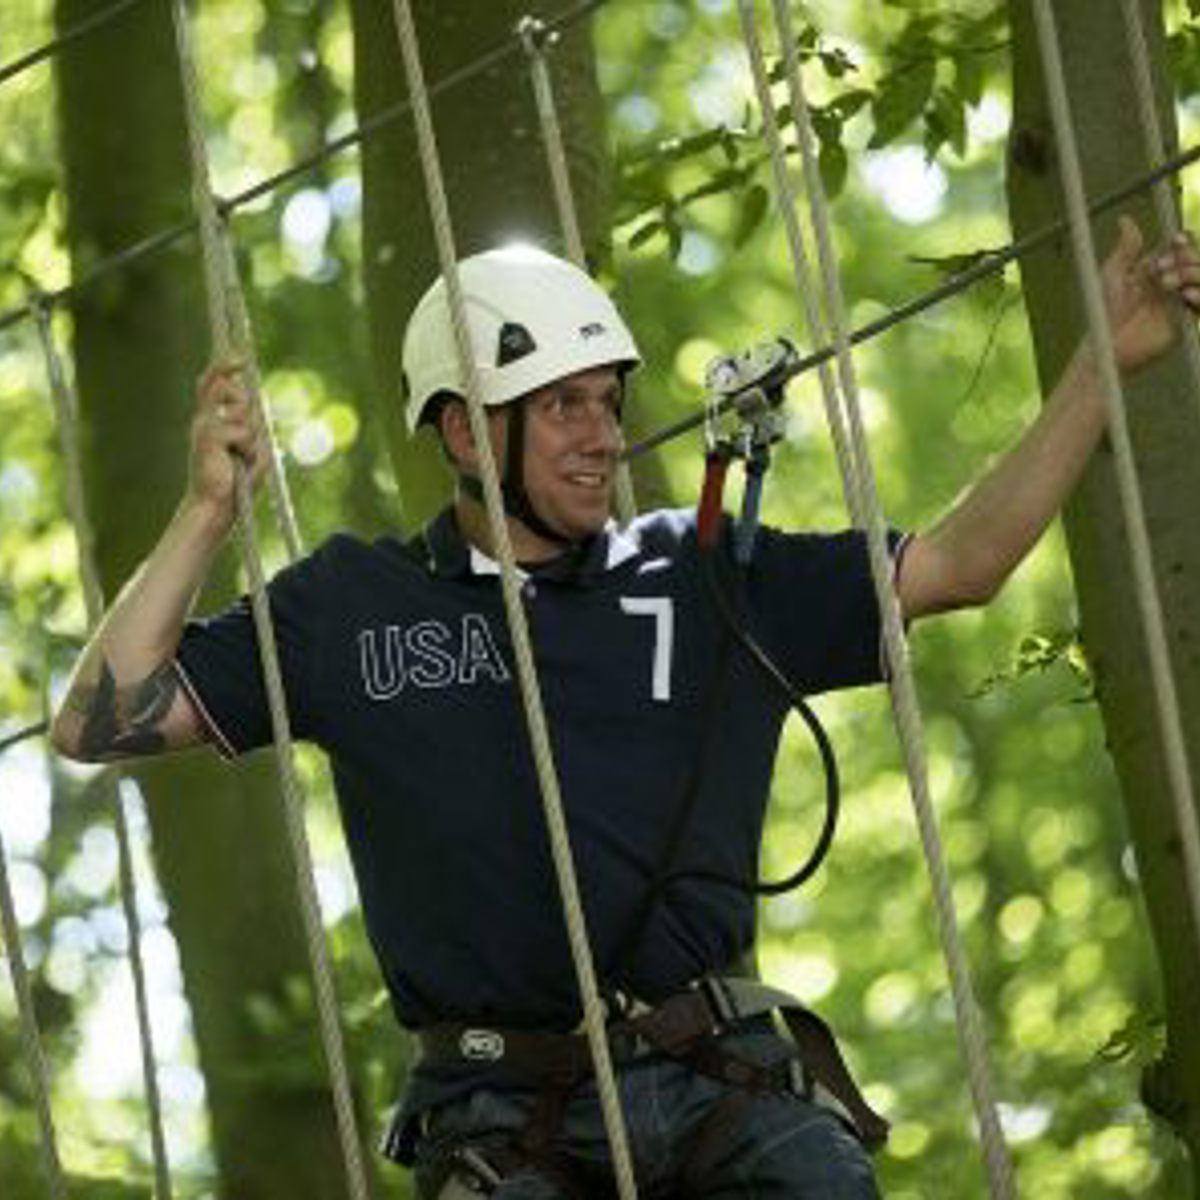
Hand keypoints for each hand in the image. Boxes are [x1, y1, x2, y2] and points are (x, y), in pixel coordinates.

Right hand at [187, 359, 268, 519]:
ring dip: (251, 437)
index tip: (239, 357)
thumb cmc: (235, 484)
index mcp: (211, 421)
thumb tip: (256, 405)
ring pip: (242, 410)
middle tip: (244, 435)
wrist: (216, 506)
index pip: (212, 384)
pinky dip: (249, 450)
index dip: (223, 366)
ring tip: (242, 458)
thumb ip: (253, 429)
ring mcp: (204, 426)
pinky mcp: (208, 436)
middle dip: (242, 399)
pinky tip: (238, 465)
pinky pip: (243, 432)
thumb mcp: (252, 452)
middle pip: (225, 385)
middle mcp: (204, 419)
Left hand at [1103, 215, 1199, 374]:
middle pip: (1196, 258)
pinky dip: (1199, 294)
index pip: (1183, 247)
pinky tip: (1186, 295)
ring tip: (1167, 284)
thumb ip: (1126, 248)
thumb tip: (1125, 219)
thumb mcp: (1114, 274)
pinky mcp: (1186, 320)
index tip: (1176, 241)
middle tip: (1160, 270)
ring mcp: (1181, 300)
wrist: (1108, 342)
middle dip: (1185, 257)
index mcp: (1159, 268)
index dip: (1184, 241)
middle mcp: (1173, 281)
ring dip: (1192, 273)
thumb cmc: (1106, 311)